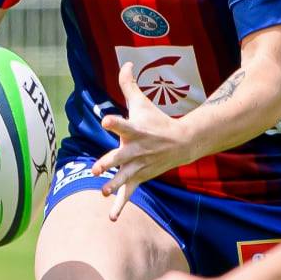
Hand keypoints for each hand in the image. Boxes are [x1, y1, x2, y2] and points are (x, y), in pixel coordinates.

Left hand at [92, 62, 188, 219]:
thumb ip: (129, 85)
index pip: (123, 124)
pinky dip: (120, 205)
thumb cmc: (157, 121)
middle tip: (97, 168)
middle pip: (121, 156)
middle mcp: (136, 149)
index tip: (105, 119)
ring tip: (102, 191)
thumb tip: (125, 62)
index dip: (114, 121)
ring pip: (125, 177)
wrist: (183, 143)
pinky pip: (129, 193)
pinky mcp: (140, 177)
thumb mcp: (142, 103)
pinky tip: (111, 217)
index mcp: (135, 130)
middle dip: (109, 162)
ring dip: (114, 185)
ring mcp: (139, 165)